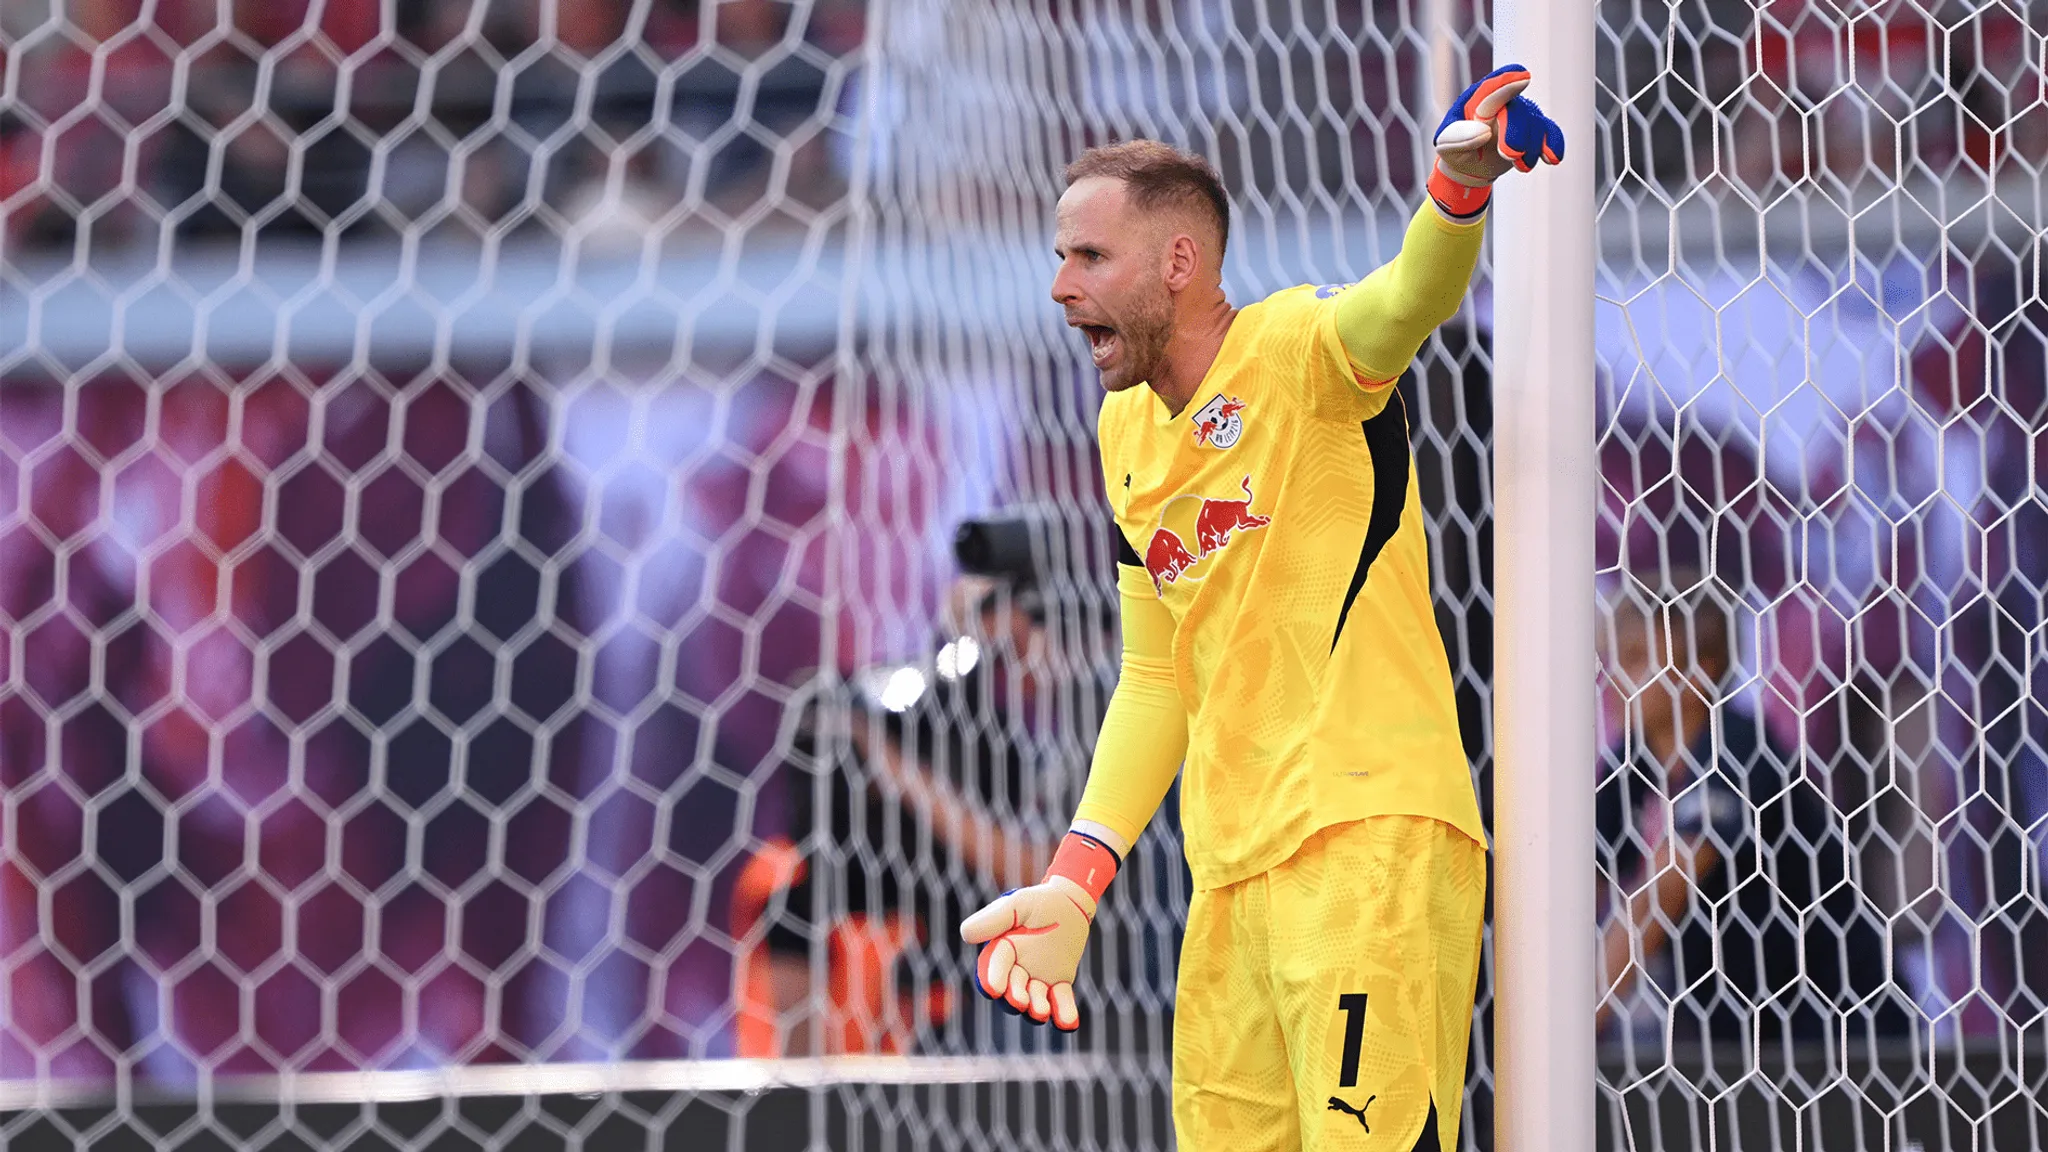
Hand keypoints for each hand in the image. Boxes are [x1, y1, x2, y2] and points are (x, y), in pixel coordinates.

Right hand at [960, 875, 1097, 1029]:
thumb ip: (993, 920)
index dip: (993, 979)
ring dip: (1036, 1009)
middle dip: (1014, 999)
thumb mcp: (1016, 905)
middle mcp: (1016, 970)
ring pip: (1035, 1000)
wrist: (1069, 903)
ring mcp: (1038, 978)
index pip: (993, 969)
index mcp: (1001, 951)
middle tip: (1021, 1001)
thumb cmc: (1039, 902)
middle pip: (1011, 991)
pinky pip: (1061, 1001)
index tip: (995, 989)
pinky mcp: (1059, 983)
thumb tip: (966, 935)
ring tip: (1042, 1012)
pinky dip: (1064, 1013)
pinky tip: (1069, 1023)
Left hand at [1428, 64, 1564, 217]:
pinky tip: (1552, 158)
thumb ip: (1459, 137)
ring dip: (1532, 148)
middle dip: (1517, 133)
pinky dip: (1553, 143)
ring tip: (1521, 166)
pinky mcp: (1533, 130)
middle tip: (1509, 154)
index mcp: (1477, 102)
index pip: (1492, 90)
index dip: (1508, 83)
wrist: (1471, 167)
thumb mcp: (1446, 147)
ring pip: (1536, 124)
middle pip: (1517, 110)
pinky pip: (1550, 131)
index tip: (1524, 78)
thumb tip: (1484, 131)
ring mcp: (1520, 116)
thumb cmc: (1456, 151)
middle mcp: (1502, 104)